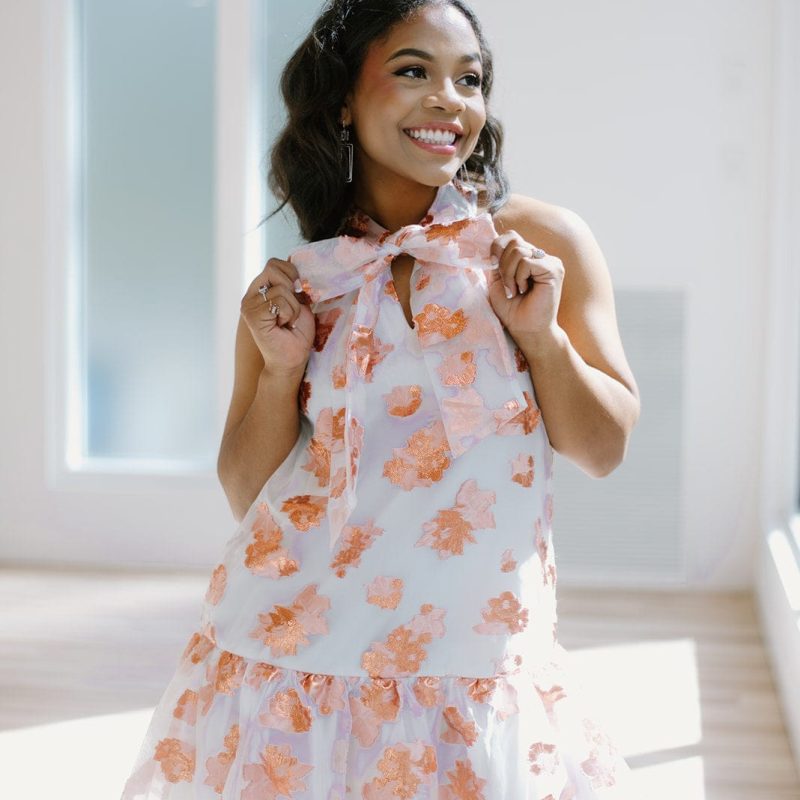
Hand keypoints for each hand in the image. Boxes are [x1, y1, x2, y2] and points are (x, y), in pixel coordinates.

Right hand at [240, 257, 315, 375]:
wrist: (291, 360)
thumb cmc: (297, 334)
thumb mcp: (299, 302)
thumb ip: (294, 285)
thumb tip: (297, 267)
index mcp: (260, 289)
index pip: (274, 263)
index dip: (291, 274)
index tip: (297, 295)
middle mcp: (251, 294)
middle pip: (273, 267)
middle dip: (291, 288)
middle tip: (291, 310)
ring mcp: (249, 304)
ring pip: (281, 288)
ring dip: (293, 307)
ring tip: (287, 322)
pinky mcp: (252, 315)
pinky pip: (280, 302)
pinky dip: (289, 314)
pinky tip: (282, 326)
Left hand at [486, 230, 564, 340]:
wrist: (526, 330)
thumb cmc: (513, 311)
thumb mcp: (497, 283)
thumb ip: (496, 263)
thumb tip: (491, 244)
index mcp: (529, 257)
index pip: (511, 236)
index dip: (497, 248)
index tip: (494, 269)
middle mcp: (541, 256)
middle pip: (512, 240)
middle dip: (502, 265)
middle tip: (509, 286)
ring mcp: (550, 261)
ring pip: (518, 250)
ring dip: (509, 273)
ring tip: (516, 290)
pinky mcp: (554, 269)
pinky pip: (526, 262)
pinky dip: (519, 277)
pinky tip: (525, 290)